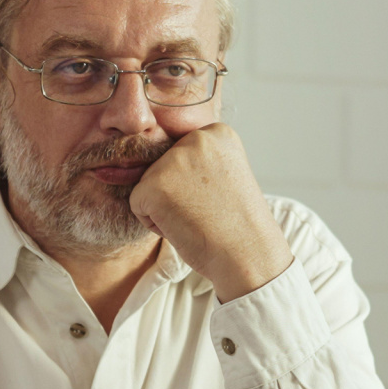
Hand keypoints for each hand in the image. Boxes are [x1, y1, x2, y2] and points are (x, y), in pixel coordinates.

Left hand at [128, 123, 293, 301]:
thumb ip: (198, 162)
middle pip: (162, 166)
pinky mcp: (153, 185)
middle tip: (209, 210)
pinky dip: (154, 223)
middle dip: (178, 194)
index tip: (219, 198)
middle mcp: (196, 138)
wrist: (249, 255)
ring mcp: (173, 160)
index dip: (195, 185)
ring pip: (148, 185)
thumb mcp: (225, 176)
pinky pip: (137, 204)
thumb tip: (159, 163)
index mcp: (218, 133)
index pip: (182, 154)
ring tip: (198, 219)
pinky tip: (185, 226)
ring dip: (166, 208)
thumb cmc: (238, 225)